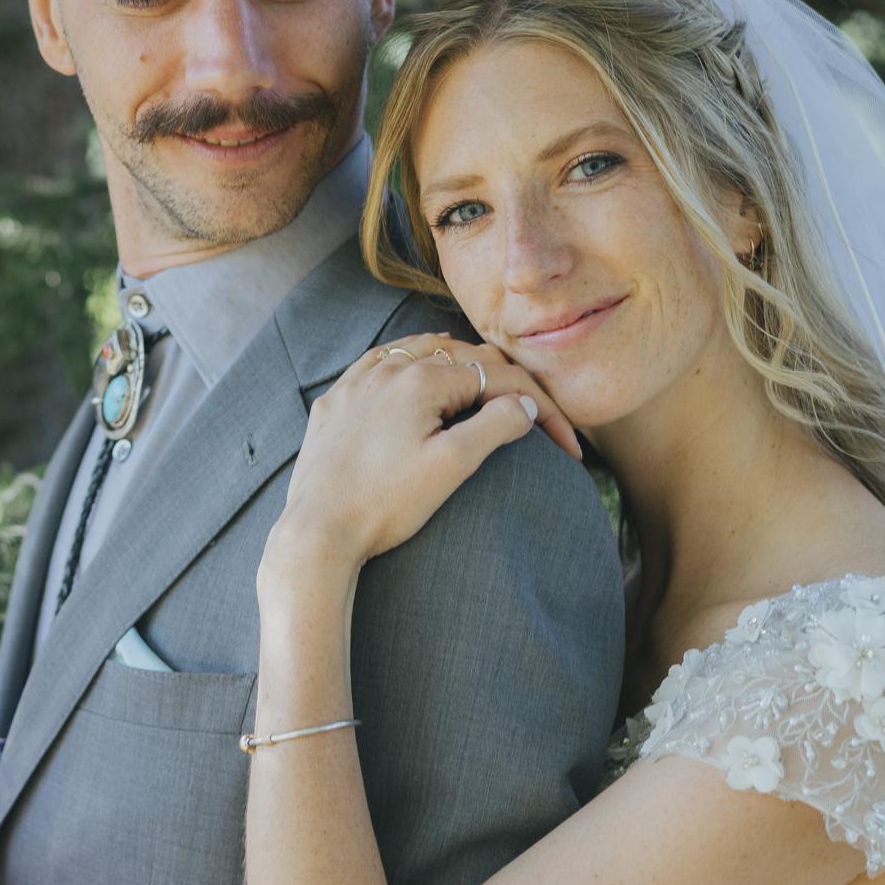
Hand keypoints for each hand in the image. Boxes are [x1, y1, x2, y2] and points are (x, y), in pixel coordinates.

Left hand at [268, 333, 581, 571]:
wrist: (316, 532)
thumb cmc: (384, 504)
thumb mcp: (452, 466)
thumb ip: (495, 426)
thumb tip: (523, 405)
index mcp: (422, 380)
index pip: (499, 379)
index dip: (542, 410)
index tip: (568, 449)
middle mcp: (387, 370)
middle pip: (464, 359)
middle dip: (506, 386)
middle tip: (534, 418)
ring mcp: (355, 383)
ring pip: (419, 352)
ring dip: (459, 365)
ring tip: (487, 386)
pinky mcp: (334, 403)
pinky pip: (379, 365)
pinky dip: (410, 365)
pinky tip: (416, 376)